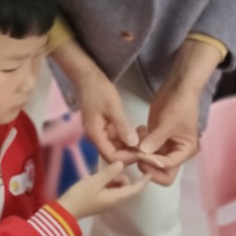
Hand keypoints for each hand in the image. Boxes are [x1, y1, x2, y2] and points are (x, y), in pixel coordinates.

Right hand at [51, 40, 137, 163]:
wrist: (86, 77)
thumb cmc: (98, 90)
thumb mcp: (113, 106)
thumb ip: (122, 126)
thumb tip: (134, 144)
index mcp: (95, 134)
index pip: (111, 156)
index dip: (128, 158)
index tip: (144, 153)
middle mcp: (95, 138)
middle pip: (114, 155)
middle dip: (131, 154)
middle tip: (149, 147)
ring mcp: (99, 133)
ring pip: (116, 148)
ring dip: (131, 146)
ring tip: (146, 137)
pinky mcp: (104, 128)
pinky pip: (116, 139)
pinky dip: (127, 138)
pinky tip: (139, 132)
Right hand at [58, 161, 146, 220]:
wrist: (65, 211)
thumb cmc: (80, 196)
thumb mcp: (94, 181)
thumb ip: (109, 173)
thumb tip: (121, 164)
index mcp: (116, 198)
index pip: (134, 189)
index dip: (143, 181)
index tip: (150, 173)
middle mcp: (115, 202)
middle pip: (126, 186)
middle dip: (120, 177)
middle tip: (105, 173)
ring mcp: (107, 203)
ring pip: (117, 187)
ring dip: (112, 180)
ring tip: (98, 176)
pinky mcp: (101, 201)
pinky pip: (110, 190)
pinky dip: (106, 183)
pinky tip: (96, 180)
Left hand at [133, 81, 201, 185]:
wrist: (178, 88)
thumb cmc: (180, 105)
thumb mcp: (168, 122)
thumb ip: (156, 139)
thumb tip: (142, 153)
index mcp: (185, 151)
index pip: (168, 167)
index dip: (153, 163)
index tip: (139, 153)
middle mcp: (176, 153)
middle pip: (161, 171)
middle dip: (147, 165)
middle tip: (134, 154)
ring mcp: (165, 147)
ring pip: (151, 160)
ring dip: (140, 154)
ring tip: (134, 140)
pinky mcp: (156, 139)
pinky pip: (146, 149)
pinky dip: (139, 144)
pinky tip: (139, 131)